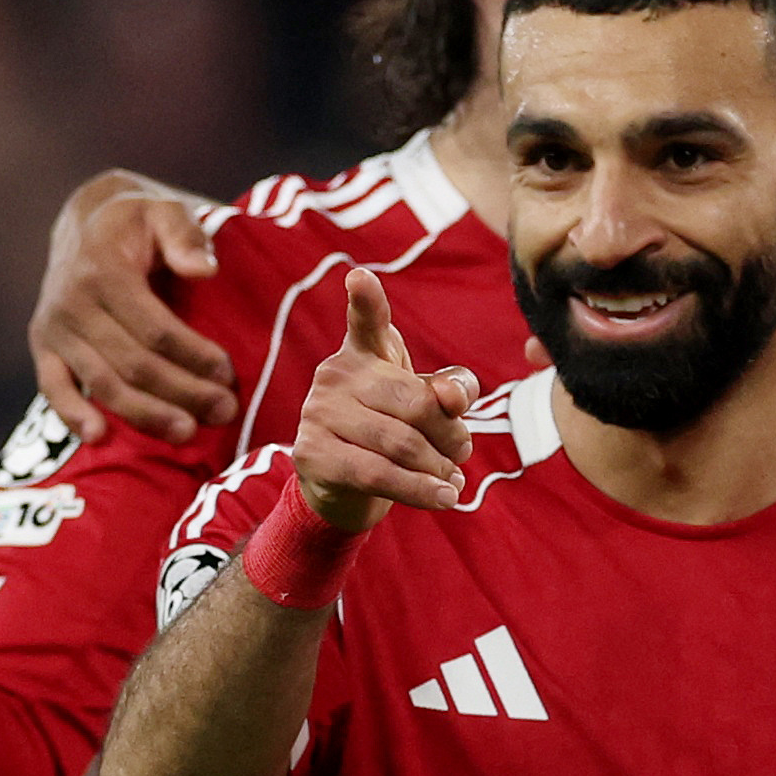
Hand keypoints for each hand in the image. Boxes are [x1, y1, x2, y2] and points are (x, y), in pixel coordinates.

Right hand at [32, 171, 236, 445]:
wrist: (86, 223)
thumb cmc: (140, 221)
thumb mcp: (166, 210)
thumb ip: (186, 235)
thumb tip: (205, 270)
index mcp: (103, 270)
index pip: (154, 327)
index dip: (193, 355)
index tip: (228, 374)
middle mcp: (72, 302)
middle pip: (132, 363)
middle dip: (181, 392)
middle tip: (224, 411)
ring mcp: (54, 328)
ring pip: (102, 382)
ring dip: (145, 414)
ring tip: (188, 433)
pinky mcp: (43, 346)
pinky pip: (52, 387)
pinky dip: (72, 414)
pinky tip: (100, 438)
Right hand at [292, 269, 479, 529]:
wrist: (344, 485)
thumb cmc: (392, 432)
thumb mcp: (425, 406)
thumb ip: (448, 392)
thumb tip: (455, 399)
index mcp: (364, 351)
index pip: (366, 321)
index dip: (366, 300)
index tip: (360, 277)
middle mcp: (335, 374)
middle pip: (414, 403)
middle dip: (450, 433)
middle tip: (463, 452)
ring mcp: (318, 412)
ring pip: (400, 442)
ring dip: (438, 467)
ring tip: (455, 481)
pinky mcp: (312, 454)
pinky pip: (379, 474)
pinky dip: (420, 490)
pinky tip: (445, 498)